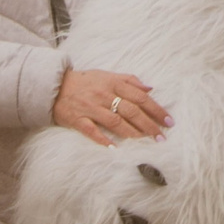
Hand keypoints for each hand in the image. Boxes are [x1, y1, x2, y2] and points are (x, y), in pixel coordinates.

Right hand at [52, 68, 170, 144]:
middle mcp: (104, 95)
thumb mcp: (108, 75)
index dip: (155, 109)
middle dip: (148, 124)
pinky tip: (114, 148)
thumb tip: (150, 88)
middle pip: (130, 110)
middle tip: (161, 136)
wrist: (55, 85)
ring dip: (132, 132)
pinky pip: (91, 131)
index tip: (168, 120)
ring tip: (145, 141)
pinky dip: (103, 139)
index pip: (140, 96)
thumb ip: (129, 81)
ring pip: (114, 121)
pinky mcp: (77, 119)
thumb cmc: (86, 81)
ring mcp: (90, 108)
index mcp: (113, 83)